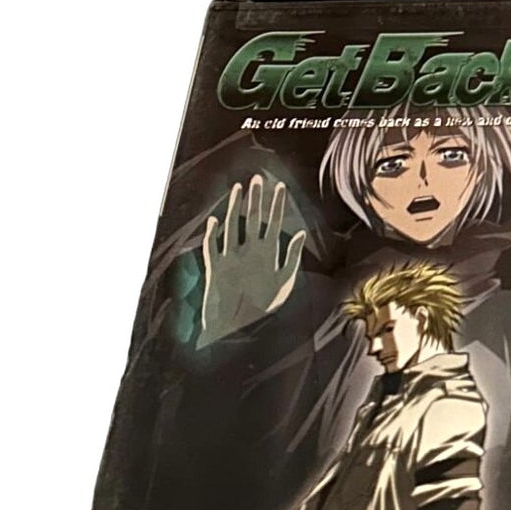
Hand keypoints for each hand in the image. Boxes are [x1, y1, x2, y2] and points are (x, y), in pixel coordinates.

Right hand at [197, 174, 304, 347]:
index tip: (280, 187)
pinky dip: (212, 235)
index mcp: (266, 254)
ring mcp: (231, 259)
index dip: (276, 206)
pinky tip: (214, 221)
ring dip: (234, 208)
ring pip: (232, 227)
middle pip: (251, 219)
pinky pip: (212, 248)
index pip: (273, 223)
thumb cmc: (262, 310)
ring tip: (238, 189)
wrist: (238, 331)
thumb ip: (290, 258)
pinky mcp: (216, 269)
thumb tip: (299, 233)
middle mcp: (249, 252)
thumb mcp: (283, 284)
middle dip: (255, 200)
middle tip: (257, 178)